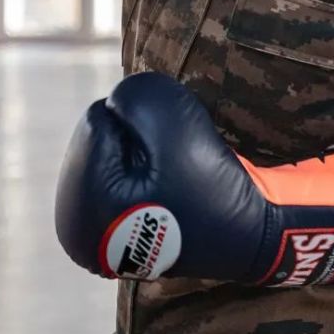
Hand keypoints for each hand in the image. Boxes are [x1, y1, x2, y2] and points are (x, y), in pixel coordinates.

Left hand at [55, 73, 333, 286]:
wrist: (259, 236)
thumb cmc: (214, 187)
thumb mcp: (175, 126)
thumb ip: (135, 97)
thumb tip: (119, 99)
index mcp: (80, 213)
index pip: (98, 122)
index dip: (144, 127)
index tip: (175, 163)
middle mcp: (74, 228)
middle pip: (99, 137)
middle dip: (137, 138)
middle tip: (177, 171)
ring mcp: (92, 232)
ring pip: (111, 149)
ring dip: (143, 151)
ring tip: (174, 181)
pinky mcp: (110, 230)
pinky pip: (120, 168)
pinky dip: (144, 167)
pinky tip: (167, 187)